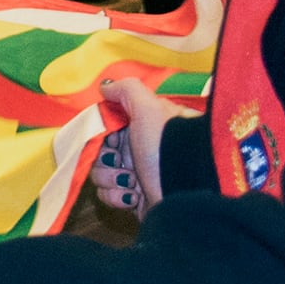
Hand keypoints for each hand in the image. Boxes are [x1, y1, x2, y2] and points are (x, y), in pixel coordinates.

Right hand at [90, 75, 190, 220]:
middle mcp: (137, 149)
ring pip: (100, 174)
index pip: (107, 127)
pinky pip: (109, 195)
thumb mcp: (150, 109)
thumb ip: (127, 90)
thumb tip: (106, 86)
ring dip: (110, 179)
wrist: (185, 192)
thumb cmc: (167, 147)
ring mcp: (135, 174)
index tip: (111, 138)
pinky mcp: (133, 198)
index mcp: (141, 127)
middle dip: (104, 159)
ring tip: (132, 181)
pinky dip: (117, 196)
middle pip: (99, 151)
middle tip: (120, 161)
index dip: (102, 133)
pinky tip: (133, 196)